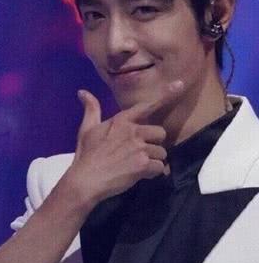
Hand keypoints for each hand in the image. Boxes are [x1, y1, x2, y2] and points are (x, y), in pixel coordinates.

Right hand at [64, 80, 182, 205]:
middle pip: (160, 132)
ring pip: (161, 152)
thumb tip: (82, 91)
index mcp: (121, 120)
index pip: (146, 106)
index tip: (180, 84)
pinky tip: (141, 175)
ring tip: (138, 165)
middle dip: (154, 143)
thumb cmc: (87, 154)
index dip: (166, 94)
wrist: (86, 179)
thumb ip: (91, 109)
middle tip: (141, 152)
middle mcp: (133, 131)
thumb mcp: (86, 129)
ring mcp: (139, 147)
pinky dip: (154, 173)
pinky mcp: (143, 164)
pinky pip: (160, 167)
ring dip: (153, 160)